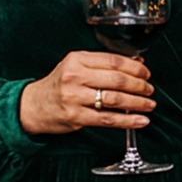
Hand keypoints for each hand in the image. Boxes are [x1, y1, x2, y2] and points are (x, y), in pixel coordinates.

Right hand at [19, 52, 154, 136]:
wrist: (32, 106)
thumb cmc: (58, 85)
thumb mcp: (75, 66)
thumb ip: (102, 64)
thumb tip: (136, 63)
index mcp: (77, 60)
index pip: (114, 61)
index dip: (135, 68)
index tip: (146, 73)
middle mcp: (76, 77)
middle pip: (118, 79)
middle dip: (140, 85)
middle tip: (150, 89)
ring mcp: (75, 97)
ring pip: (115, 99)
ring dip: (138, 102)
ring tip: (149, 104)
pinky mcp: (76, 117)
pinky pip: (109, 119)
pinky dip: (129, 120)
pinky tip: (141, 120)